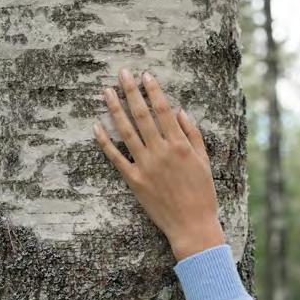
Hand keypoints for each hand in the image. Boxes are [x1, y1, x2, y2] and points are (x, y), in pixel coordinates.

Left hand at [93, 68, 225, 261]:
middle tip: (122, 73)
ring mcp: (145, 166)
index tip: (145, 76)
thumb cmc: (203, 195)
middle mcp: (161, 152)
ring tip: (105, 92)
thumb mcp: (204, 163)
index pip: (163, 111)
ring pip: (126, 131)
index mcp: (180, 146)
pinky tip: (96, 127)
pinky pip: (115, 158)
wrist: (192, 226)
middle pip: (142, 115)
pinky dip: (104, 142)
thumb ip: (193, 136)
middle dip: (131, 92)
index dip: (153, 91)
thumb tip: (180, 112)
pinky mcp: (134, 181)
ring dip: (114, 110)